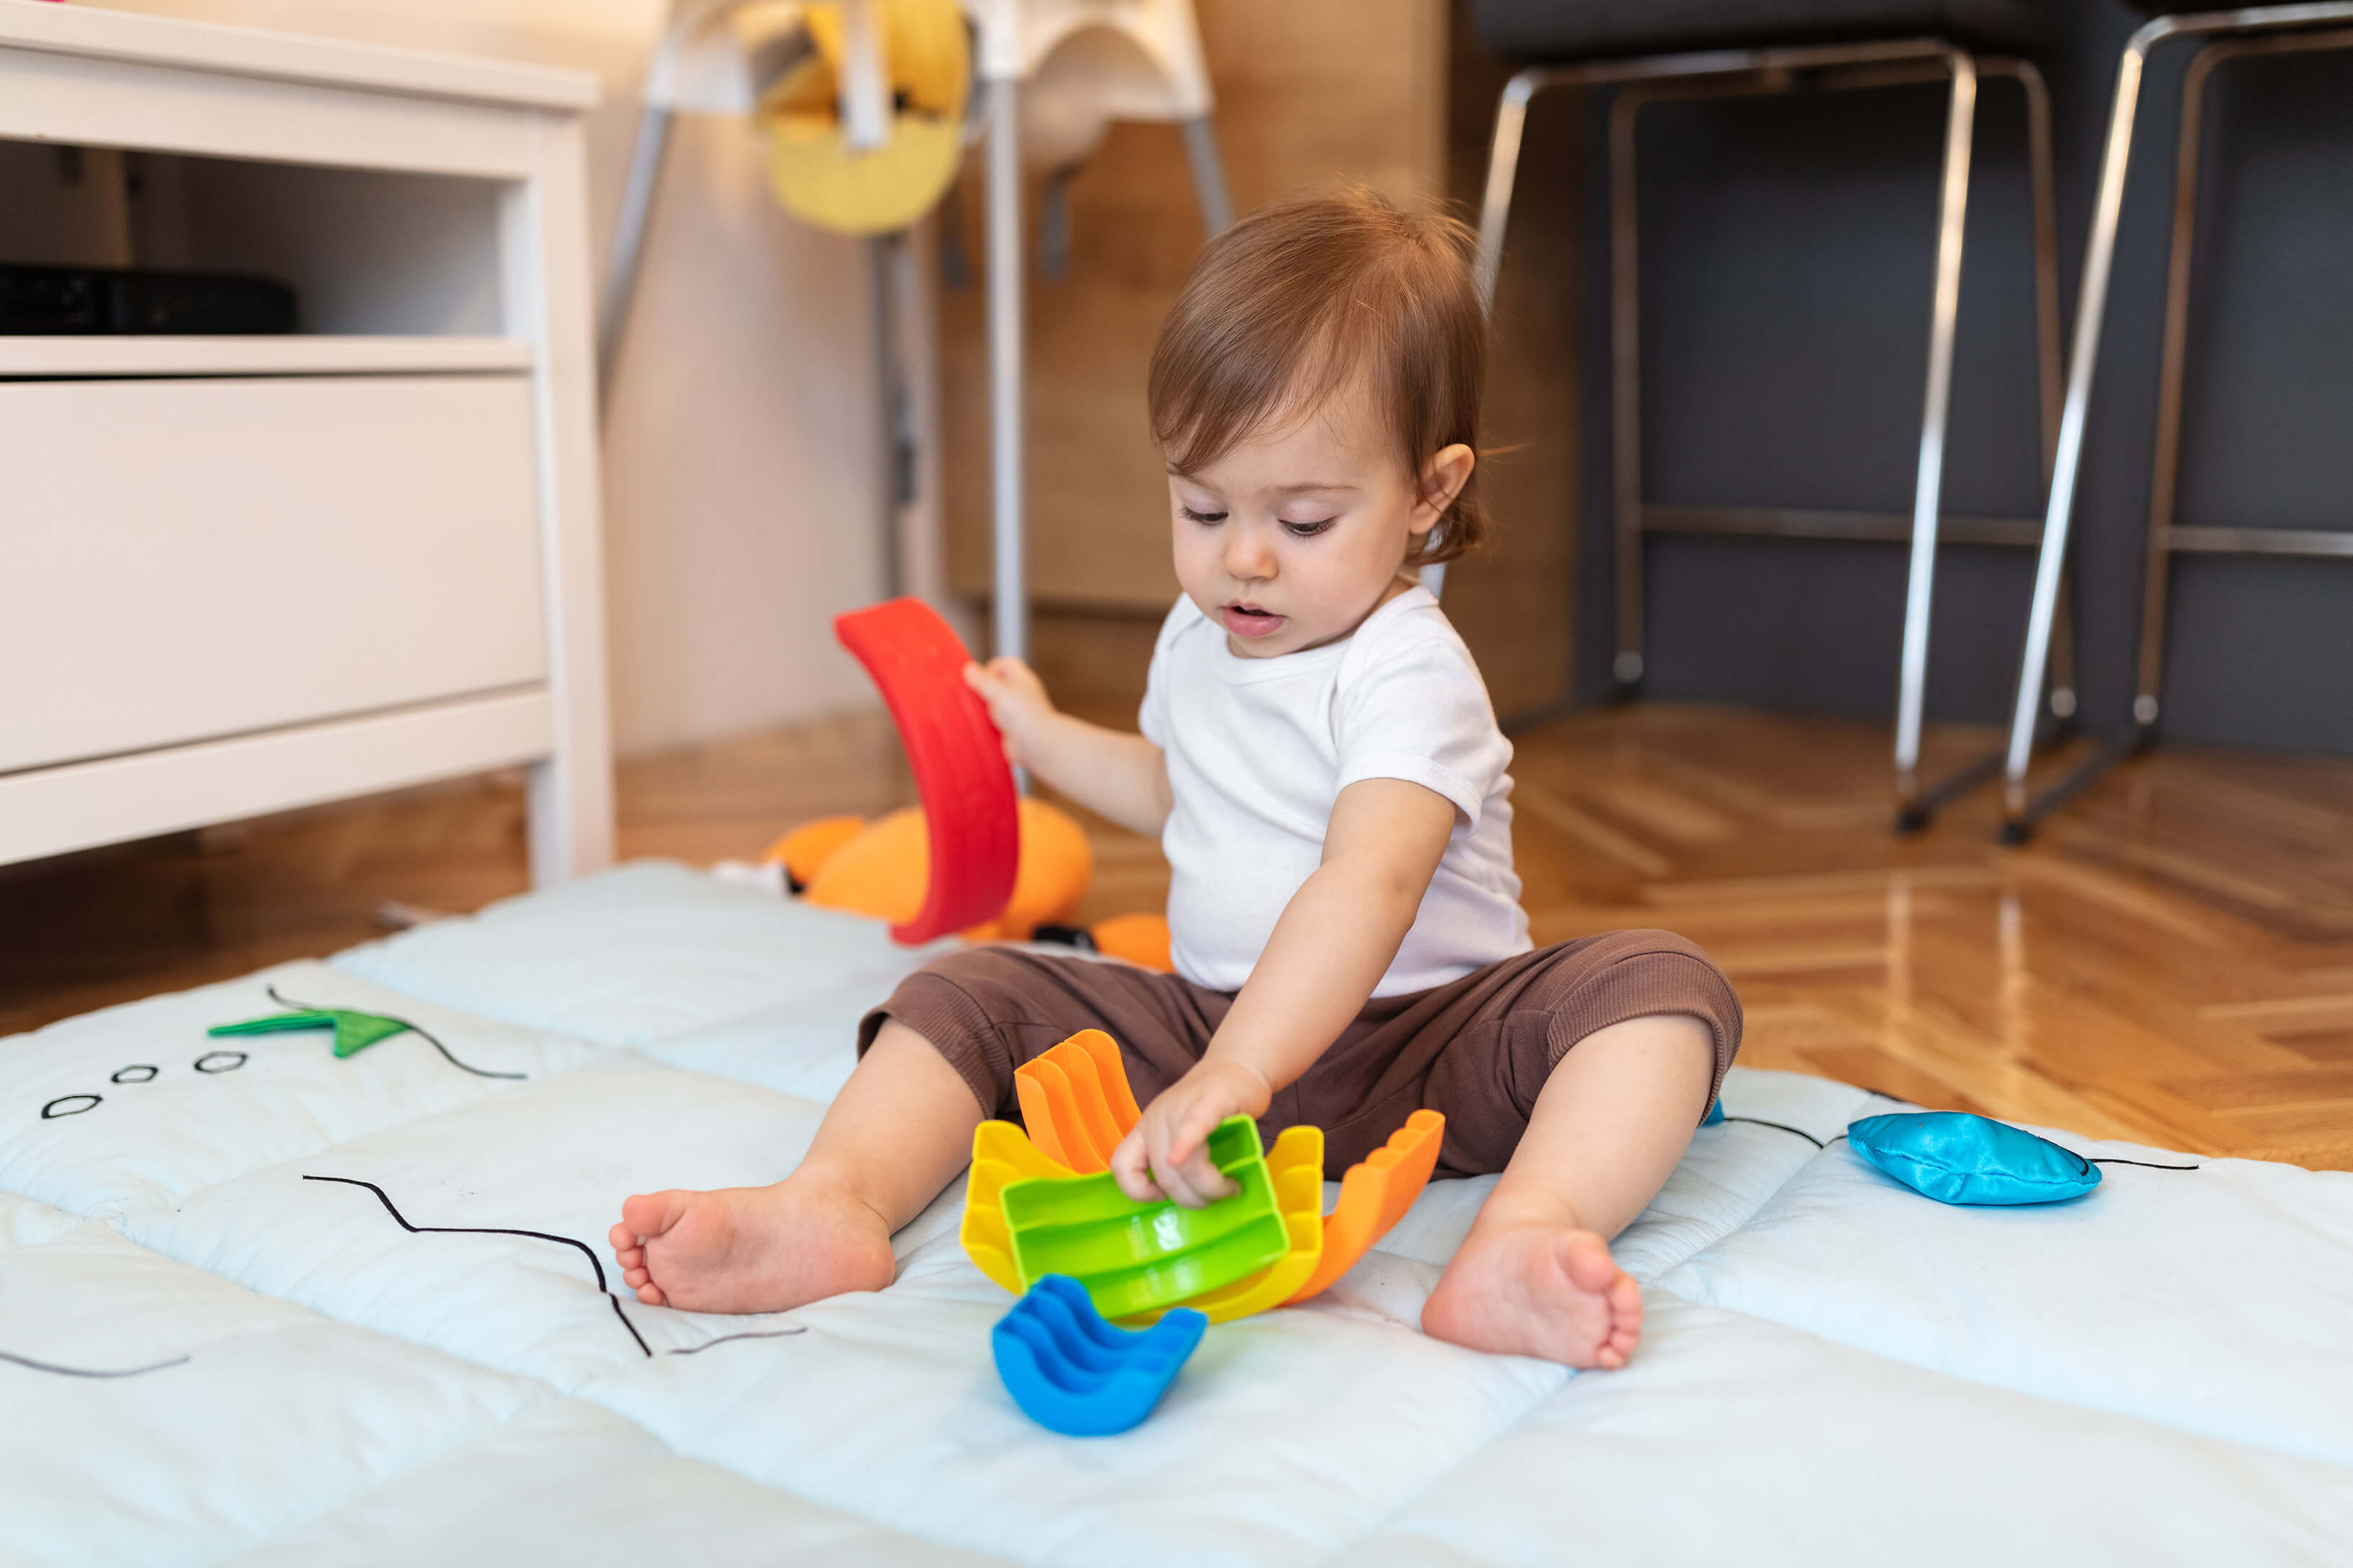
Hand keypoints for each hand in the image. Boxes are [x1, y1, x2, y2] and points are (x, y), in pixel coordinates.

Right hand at [962, 657, 1055, 769]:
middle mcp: (1020, 694)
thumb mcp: (998, 691)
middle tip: (973, 697)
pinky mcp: (1010, 729)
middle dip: (982, 690)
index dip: (989, 669)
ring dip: (982, 709)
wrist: (1036, 746)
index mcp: (1022, 679)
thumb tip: (968, 668)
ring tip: (976, 714)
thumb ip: (982, 680)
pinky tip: (980, 727)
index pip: (1004, 664)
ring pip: (993, 705)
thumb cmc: (1023, 715)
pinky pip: (993, 723)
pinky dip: (985, 724)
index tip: (978, 680)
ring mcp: (1015, 712)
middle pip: (996, 685)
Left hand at [1110, 1058, 1273, 1207]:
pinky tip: (1212, 1171)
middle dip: (1191, 1198)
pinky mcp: (1208, 1102)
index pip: (1121, 1165)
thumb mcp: (1182, 1133)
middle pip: (1164, 1174)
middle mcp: (1156, 1120)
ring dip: (1209, 1188)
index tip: (1162, 1198)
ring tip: (1230, 1188)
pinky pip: (1193, 1130)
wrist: (1237, 1065)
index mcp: (1145, 1130)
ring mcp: (1179, 1109)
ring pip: (1184, 1164)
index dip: (1137, 1191)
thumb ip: (1179, 1161)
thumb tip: (1190, 1199)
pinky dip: (1189, 1150)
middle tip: (1215, 1199)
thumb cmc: (1212, 1107)